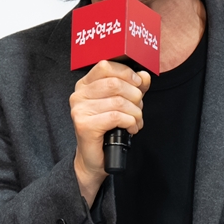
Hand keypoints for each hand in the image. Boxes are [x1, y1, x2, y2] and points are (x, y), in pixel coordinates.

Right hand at [69, 61, 150, 204]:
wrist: (94, 158)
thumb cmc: (107, 129)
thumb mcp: (122, 103)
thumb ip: (133, 87)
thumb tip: (144, 76)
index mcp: (85, 84)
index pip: (105, 65)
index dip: (126, 73)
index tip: (138, 84)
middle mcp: (79, 95)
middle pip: (115, 83)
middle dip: (135, 97)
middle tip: (138, 109)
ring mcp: (79, 110)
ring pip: (118, 101)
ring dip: (135, 112)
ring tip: (136, 121)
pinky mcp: (84, 125)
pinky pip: (115, 117)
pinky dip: (130, 122)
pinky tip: (131, 128)